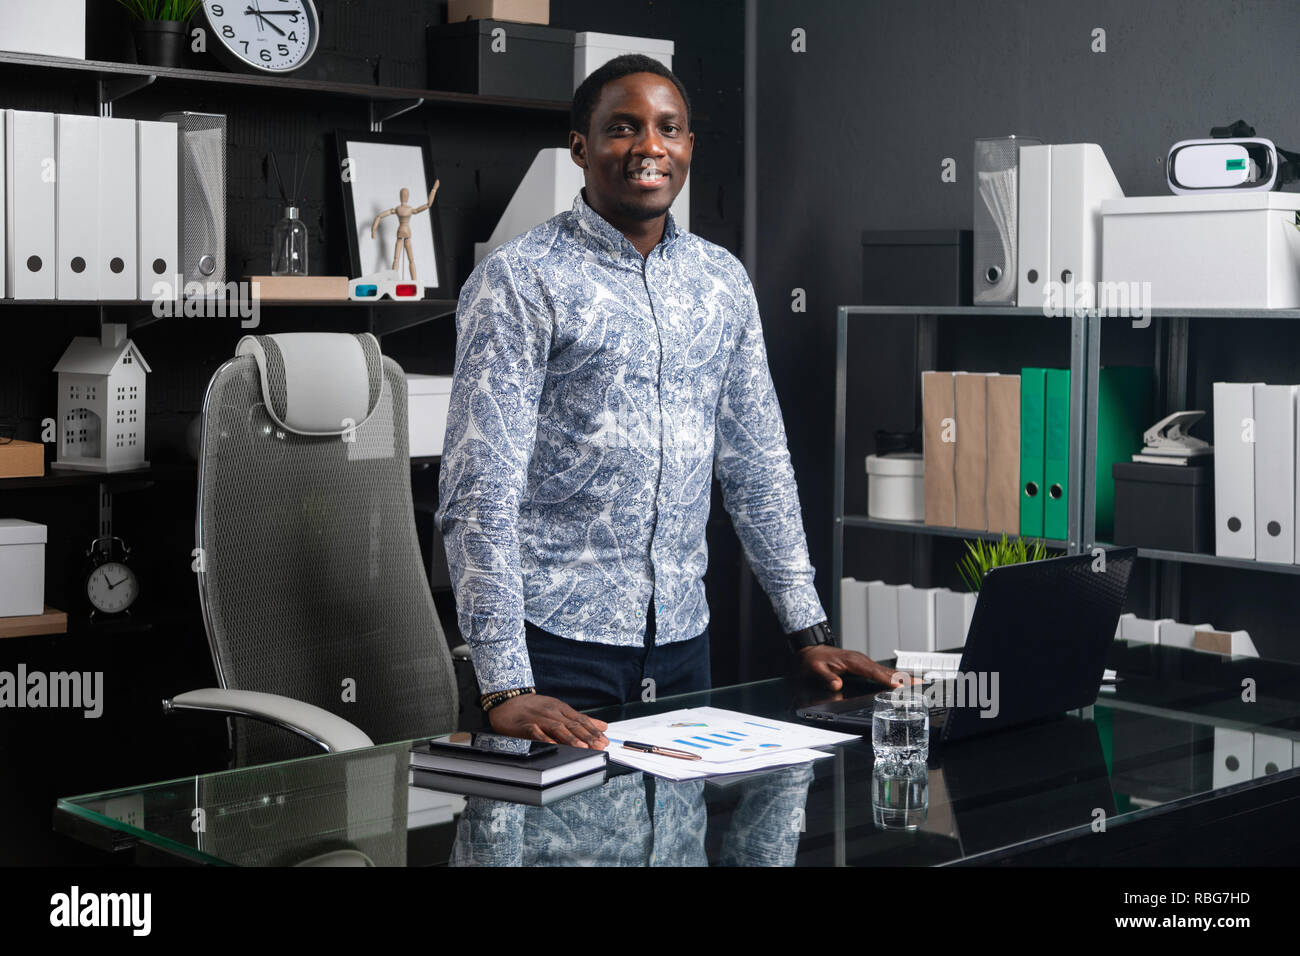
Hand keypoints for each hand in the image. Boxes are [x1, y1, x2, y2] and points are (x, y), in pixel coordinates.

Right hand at [488, 694, 608, 749]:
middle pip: (572, 724)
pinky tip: (553, 745)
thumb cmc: (533, 707)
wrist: (506, 701)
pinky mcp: (524, 725)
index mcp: (561, 708)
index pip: (580, 720)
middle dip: (586, 736)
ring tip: (582, 747)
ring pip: (557, 728)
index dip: (593, 731)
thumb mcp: (558, 709)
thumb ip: (579, 719)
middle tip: (598, 746)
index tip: (604, 740)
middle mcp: (551, 712)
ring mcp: (538, 718)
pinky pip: (536, 732)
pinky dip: (545, 738)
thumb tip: (602, 725)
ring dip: (570, 738)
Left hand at [798, 645, 917, 691]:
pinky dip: (893, 675)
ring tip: (918, 682)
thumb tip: (837, 685)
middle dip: (902, 678)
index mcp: (852, 661)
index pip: (872, 672)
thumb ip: (827, 677)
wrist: (812, 650)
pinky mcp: (863, 664)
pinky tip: (902, 680)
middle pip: (885, 671)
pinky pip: (881, 670)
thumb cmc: (815, 659)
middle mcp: (861, 659)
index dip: (886, 679)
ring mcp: (863, 661)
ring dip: (902, 676)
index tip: (899, 685)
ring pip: (885, 670)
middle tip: (919, 684)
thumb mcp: (816, 668)